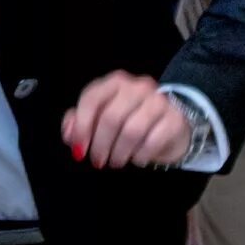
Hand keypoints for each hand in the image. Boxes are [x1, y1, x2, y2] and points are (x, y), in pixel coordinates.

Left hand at [62, 72, 192, 168]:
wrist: (172, 124)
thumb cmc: (131, 120)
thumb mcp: (102, 117)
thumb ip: (80, 121)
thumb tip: (69, 134)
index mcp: (116, 82)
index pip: (92, 98)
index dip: (81, 126)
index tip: (79, 148)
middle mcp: (138, 87)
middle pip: (111, 117)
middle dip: (100, 144)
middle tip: (98, 161)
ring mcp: (159, 101)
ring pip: (131, 131)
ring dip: (119, 153)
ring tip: (115, 162)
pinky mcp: (175, 120)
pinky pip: (152, 142)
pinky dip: (140, 155)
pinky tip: (137, 159)